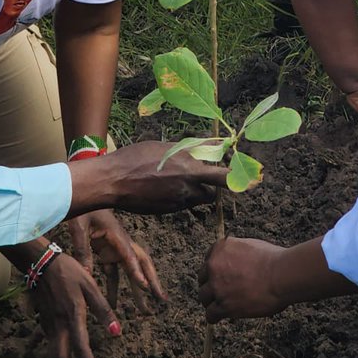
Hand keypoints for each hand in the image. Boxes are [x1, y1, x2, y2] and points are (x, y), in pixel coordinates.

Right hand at [33, 250, 120, 357]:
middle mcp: (58, 325)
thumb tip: (117, 332)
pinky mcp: (45, 324)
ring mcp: (49, 326)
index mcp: (72, 314)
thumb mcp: (90, 285)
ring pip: (54, 357)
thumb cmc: (68, 272)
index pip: (79, 345)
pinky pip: (52, 348)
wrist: (40, 263)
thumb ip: (103, 309)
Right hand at [68, 141, 228, 216]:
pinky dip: (182, 196)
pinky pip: (184, 203)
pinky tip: (166, 187)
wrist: (113, 181)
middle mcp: (188, 184)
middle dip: (218, 182)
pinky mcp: (170, 210)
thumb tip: (206, 148)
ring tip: (184, 178)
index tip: (243, 168)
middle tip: (216, 176)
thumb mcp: (162, 147)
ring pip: (200, 197)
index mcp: (188, 165)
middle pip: (216, 188)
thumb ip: (186, 150)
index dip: (233, 169)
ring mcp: (179, 199)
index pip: (222, 171)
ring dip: (199, 189)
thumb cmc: (135, 158)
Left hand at [69, 209, 164, 309]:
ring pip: (130, 270)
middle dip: (152, 280)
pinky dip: (116, 288)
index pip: (130, 255)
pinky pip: (114, 273)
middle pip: (142, 262)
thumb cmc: (82, 209)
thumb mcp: (79, 227)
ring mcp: (115, 248)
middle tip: (162, 300)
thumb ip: (82, 249)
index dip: (137, 271)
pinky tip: (114, 304)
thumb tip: (86, 275)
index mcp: (116, 234)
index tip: (145, 287)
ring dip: (137, 289)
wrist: (82, 196)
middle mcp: (120, 242)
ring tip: (144, 311)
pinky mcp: (107, 252)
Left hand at [198, 237, 287, 322]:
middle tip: (219, 293)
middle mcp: (214, 265)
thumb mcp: (249, 245)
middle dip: (210, 285)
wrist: (281, 275)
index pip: (208, 261)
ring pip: (204, 297)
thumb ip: (235, 253)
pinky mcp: (224, 305)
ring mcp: (217, 286)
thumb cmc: (273, 260)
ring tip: (217, 307)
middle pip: (203, 279)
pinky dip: (213, 317)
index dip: (214, 272)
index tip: (218, 278)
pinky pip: (211, 314)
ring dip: (210, 302)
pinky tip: (217, 318)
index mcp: (220, 248)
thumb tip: (234, 261)